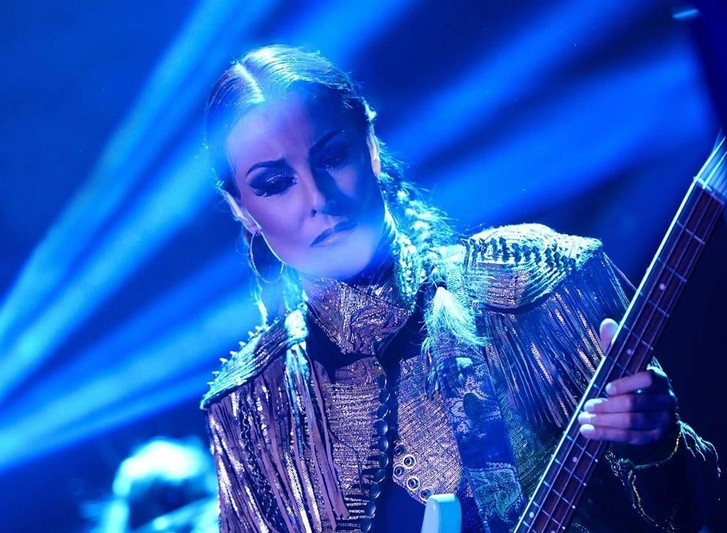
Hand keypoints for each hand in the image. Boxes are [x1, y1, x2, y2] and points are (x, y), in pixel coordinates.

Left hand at [577, 318, 678, 447]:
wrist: (652, 417)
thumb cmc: (632, 386)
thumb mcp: (625, 366)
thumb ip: (616, 346)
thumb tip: (608, 323)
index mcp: (661, 379)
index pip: (650, 378)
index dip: (627, 383)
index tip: (606, 387)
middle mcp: (667, 400)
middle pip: (635, 404)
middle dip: (606, 406)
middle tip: (585, 405)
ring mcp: (663, 421)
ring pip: (631, 423)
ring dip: (603, 422)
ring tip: (582, 419)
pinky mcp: (654, 437)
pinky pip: (629, 438)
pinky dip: (605, 435)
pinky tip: (587, 432)